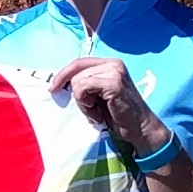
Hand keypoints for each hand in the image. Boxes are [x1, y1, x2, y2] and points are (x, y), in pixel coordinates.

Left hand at [51, 55, 171, 163]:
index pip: (78, 62)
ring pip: (78, 81)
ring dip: (82, 102)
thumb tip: (60, 83)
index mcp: (109, 63)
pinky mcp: (114, 83)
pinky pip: (83, 88)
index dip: (63, 74)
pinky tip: (98, 114)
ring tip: (96, 113)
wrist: (139, 128)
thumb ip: (85, 84)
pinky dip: (86, 105)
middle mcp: (113, 63)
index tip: (53, 89)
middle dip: (76, 94)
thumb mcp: (98, 95)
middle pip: (76, 71)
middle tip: (89, 109)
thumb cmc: (117, 115)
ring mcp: (115, 71)